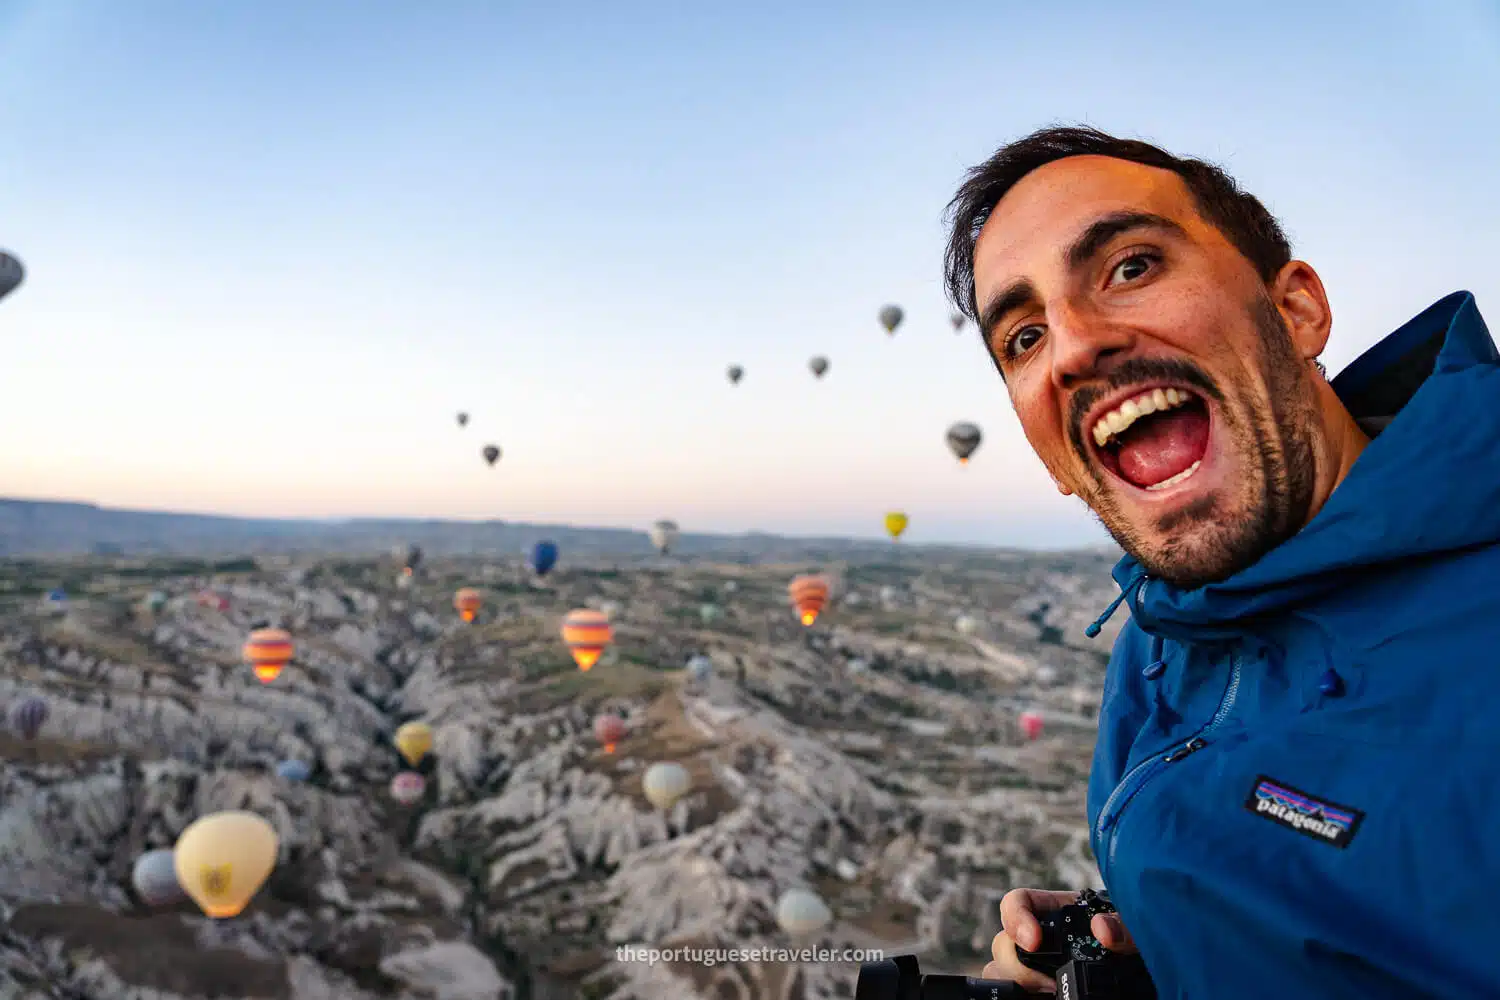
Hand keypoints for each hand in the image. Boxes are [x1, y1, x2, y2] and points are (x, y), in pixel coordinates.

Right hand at [982, 888, 1137, 992]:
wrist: (1146, 977)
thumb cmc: (1139, 945)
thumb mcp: (1136, 931)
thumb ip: (1124, 927)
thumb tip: (1103, 928)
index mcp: (1057, 913)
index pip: (1018, 903)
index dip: (1015, 917)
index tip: (1032, 941)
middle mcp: (1042, 940)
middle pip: (1004, 943)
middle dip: (1018, 964)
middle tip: (1049, 983)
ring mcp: (1038, 969)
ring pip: (1002, 971)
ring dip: (1017, 983)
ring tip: (1051, 994)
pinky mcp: (1042, 992)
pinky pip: (1020, 994)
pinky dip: (1026, 997)